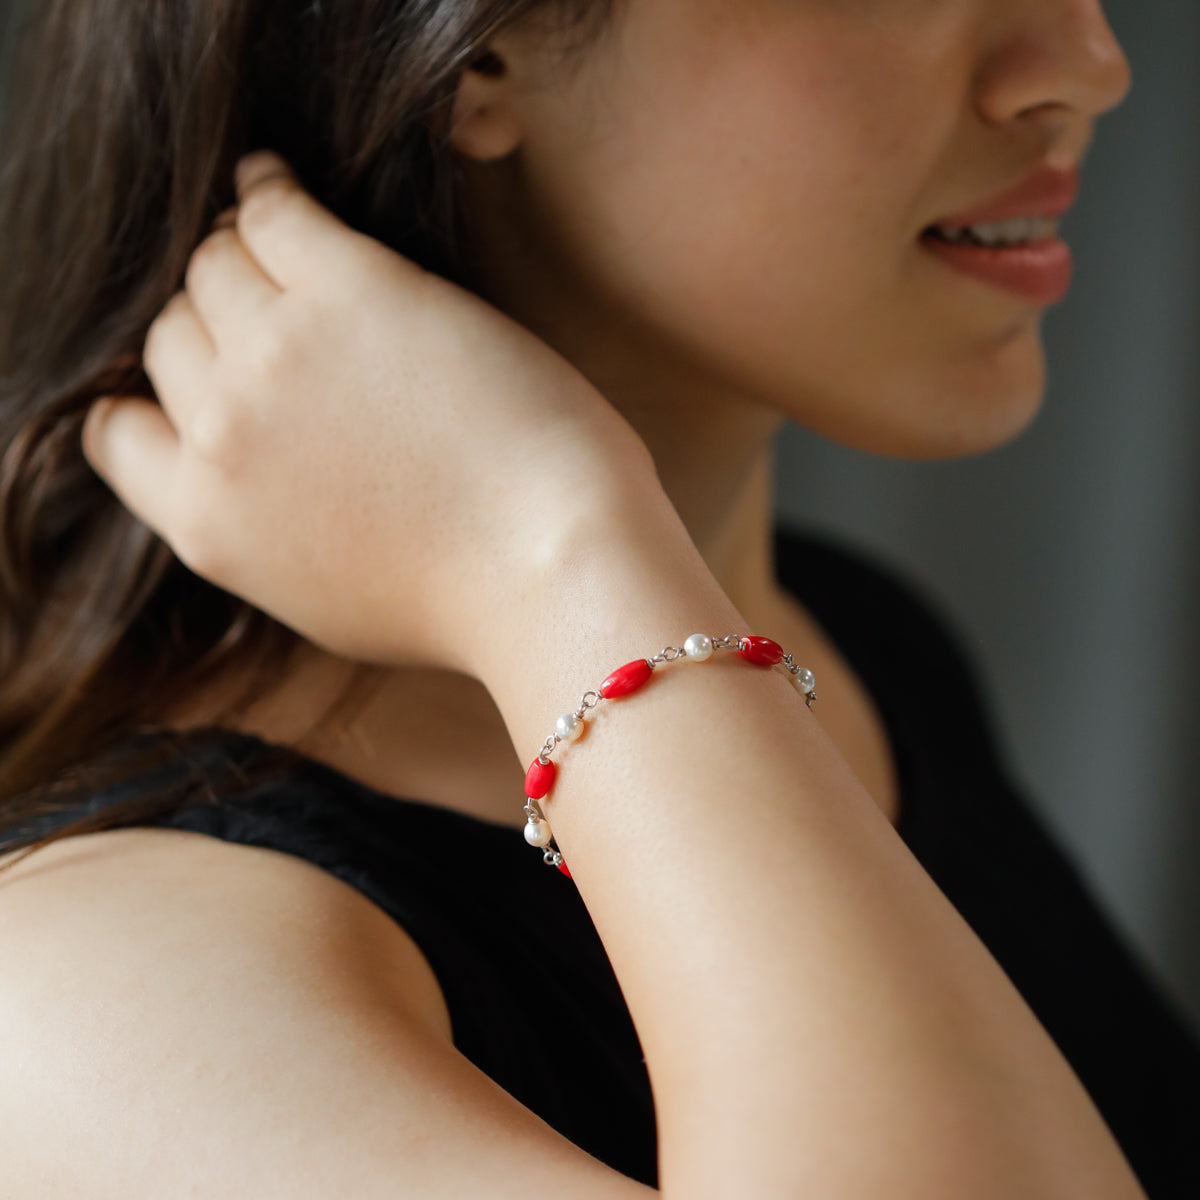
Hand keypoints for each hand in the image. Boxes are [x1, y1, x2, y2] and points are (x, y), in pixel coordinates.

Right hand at [80, 150, 659, 674]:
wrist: (550, 568)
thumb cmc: (466, 596)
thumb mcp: (320, 595)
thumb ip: (252, 531)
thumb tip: (235, 480)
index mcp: (206, 521)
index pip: (118, 432)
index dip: (159, 399)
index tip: (199, 382)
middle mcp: (221, 433)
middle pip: (173, 337)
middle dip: (215, 326)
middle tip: (268, 310)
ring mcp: (277, 355)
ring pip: (214, 266)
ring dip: (241, 253)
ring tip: (275, 240)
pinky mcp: (353, 290)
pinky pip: (275, 211)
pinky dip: (268, 188)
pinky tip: (277, 181)